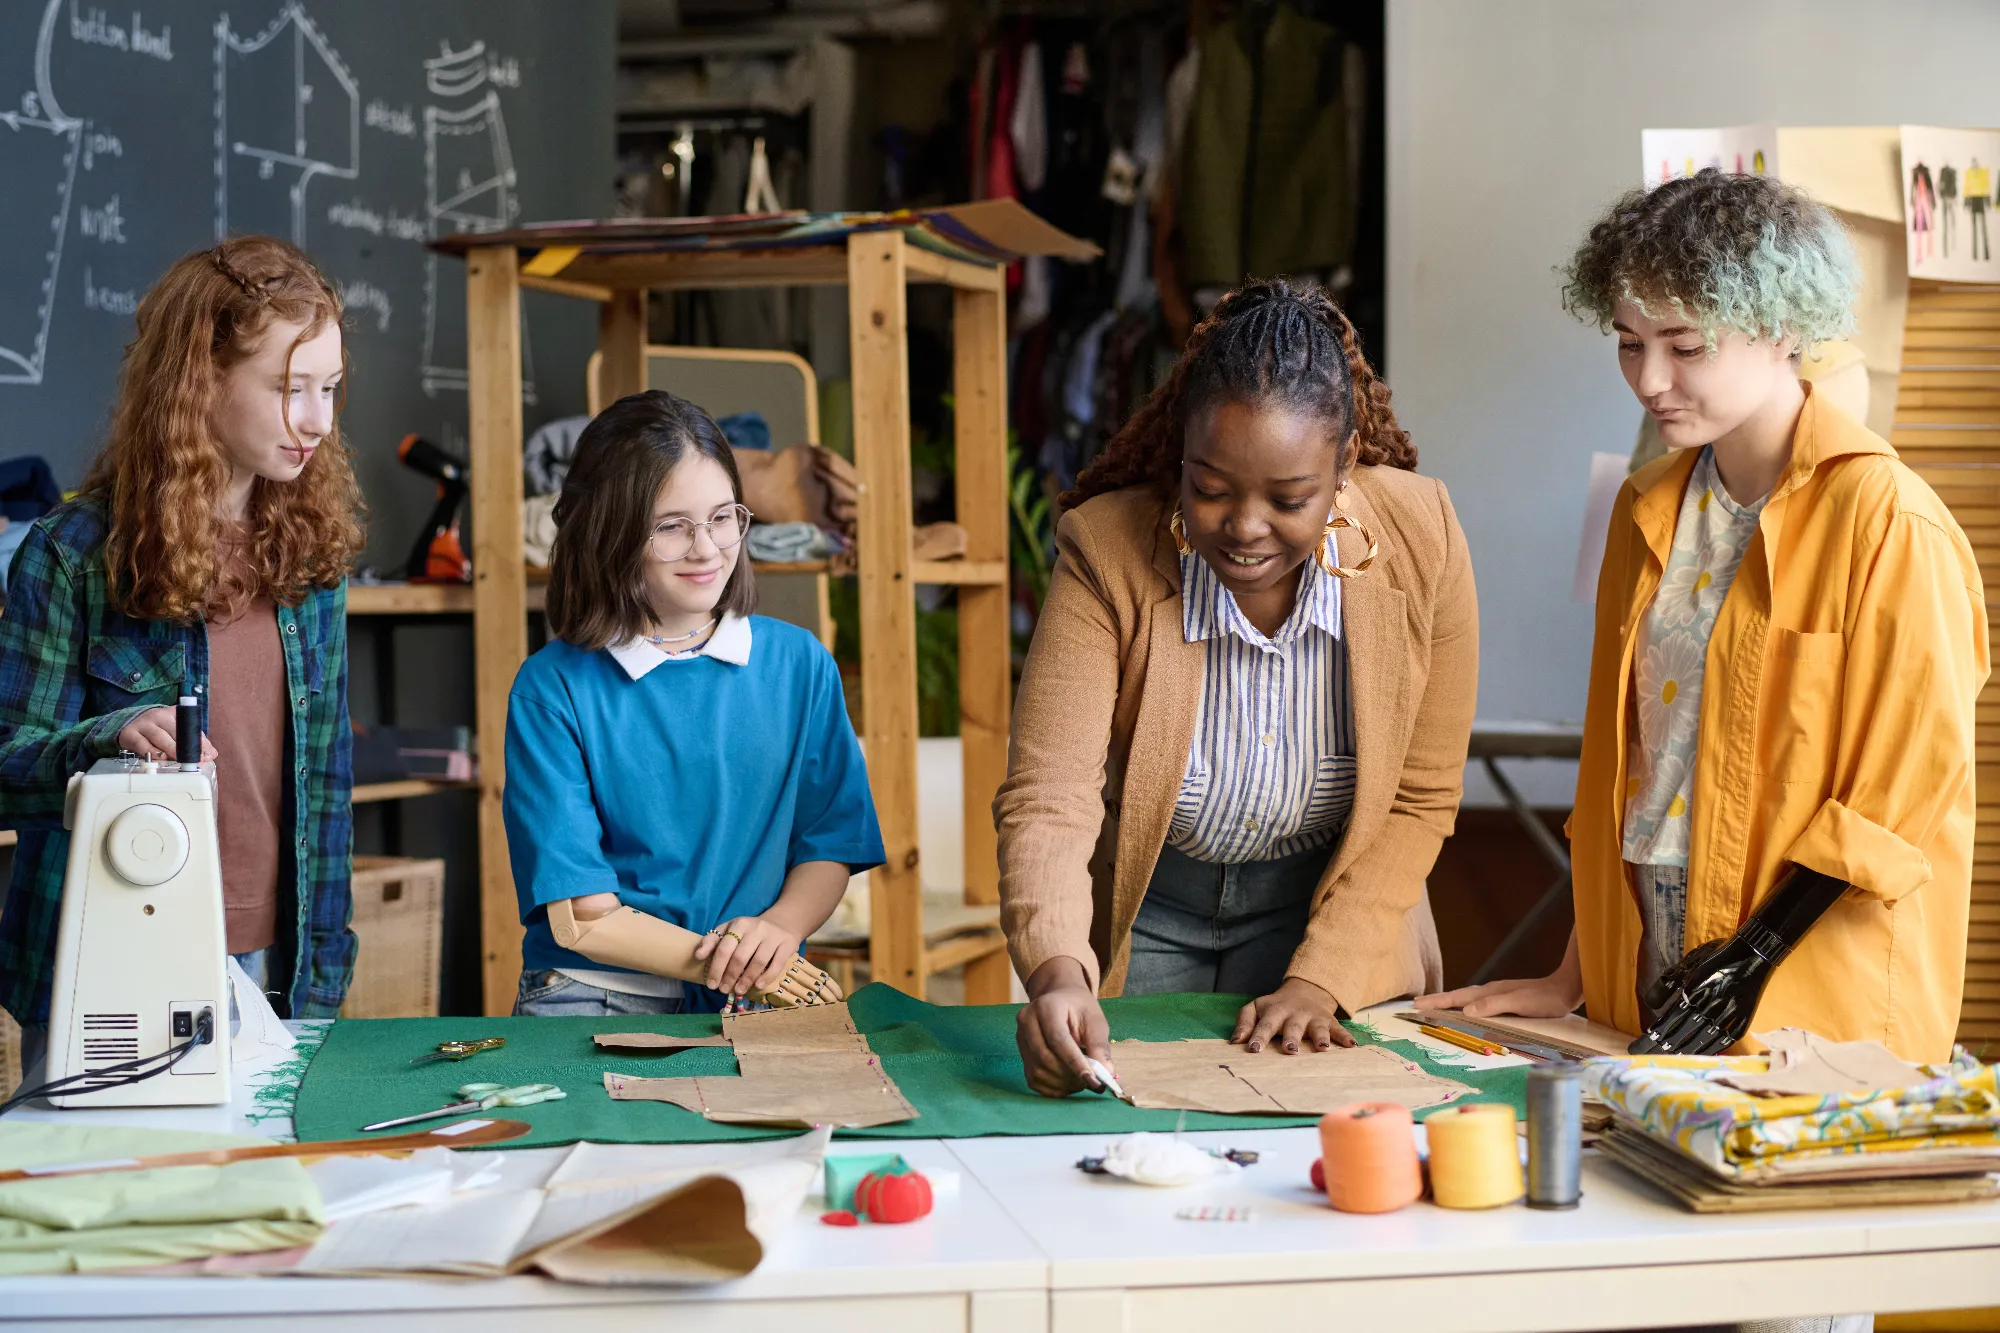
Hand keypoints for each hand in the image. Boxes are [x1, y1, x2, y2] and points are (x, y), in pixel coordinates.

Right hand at [116, 707, 216, 762]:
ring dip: (170, 751)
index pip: (190, 725)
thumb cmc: (159, 729)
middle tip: (194, 760)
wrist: (129, 724)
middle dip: (186, 747)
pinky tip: (160, 760)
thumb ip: (195, 742)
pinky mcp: (130, 734)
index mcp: (174, 713)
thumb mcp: (178, 731)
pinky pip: (142, 745)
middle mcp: (159, 716)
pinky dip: (152, 754)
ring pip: (159, 737)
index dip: (199, 741)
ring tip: (178, 760)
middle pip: (175, 730)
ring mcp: (144, 724)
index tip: (206, 754)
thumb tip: (211, 754)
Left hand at [694, 915, 803, 997]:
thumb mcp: (729, 930)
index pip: (724, 948)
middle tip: (723, 990)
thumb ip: (712, 941)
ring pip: (758, 961)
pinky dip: (766, 977)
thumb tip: (697, 956)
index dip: (716, 968)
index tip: (711, 984)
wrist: (782, 923)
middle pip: (740, 957)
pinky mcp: (787, 944)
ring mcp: (773, 936)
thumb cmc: (750, 932)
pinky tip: (758, 986)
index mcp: (739, 924)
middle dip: (729, 976)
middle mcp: (756, 928)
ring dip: (746, 980)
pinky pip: (777, 964)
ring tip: (738, 991)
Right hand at [1017, 957, 1111, 1097]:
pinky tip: (1068, 1083)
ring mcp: (1020, 1038)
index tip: (1092, 1080)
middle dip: (1070, 1075)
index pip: (1058, 1039)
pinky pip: (1033, 1079)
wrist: (1059, 999)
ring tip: (1081, 1081)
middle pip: (1045, 1057)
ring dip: (1062, 1083)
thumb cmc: (1079, 1008)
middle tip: (1091, 1081)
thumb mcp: (1095, 1020)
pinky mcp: (1021, 1053)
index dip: (1075, 1062)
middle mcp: (1027, 1021)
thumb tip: (1105, 1072)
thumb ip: (1099, 1044)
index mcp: (1046, 1006)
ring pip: (1037, 1071)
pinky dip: (1052, 1088)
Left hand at [1232, 977, 1353, 1053]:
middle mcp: (1294, 1014)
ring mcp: (1313, 1017)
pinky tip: (1352, 1047)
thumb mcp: (1256, 1008)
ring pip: (1317, 1028)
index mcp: (1274, 1011)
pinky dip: (1345, 1037)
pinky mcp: (1329, 1021)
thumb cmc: (1275, 1008)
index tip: (1253, 1049)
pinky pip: (1339, 1029)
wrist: (1304, 992)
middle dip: (1291, 1038)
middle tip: (1290, 1051)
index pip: (1265, 1024)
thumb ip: (1244, 1022)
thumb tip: (1235, 1041)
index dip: (1259, 1036)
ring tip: (1323, 1049)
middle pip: (1292, 1026)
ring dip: (1320, 1037)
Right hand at [1417, 974, 1582, 1020]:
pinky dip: (1464, 1004)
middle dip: (1437, 1000)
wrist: (1566, 988)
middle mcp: (1491, 991)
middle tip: (1416, 1004)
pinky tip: (1466, 1009)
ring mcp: (1498, 993)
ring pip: (1466, 997)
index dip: (1437, 1001)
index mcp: (1490, 993)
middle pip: (1457, 995)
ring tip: (1434, 1006)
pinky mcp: (1505, 998)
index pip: (1457, 998)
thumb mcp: (1520, 1004)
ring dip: (1449, 1002)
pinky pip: (1477, 1001)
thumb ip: (1494, 1005)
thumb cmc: (1545, 999)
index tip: (1417, 1004)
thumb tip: (1466, 1010)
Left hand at [1630, 935, 1772, 1055]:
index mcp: (1693, 992)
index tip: (1643, 1044)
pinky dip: (1715, 1046)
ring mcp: (1728, 1013)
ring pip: (1705, 1037)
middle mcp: (1709, 1005)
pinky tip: (1704, 1052)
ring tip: (1673, 1057)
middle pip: (1684, 1032)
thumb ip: (1667, 985)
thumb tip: (1650, 1005)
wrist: (1752, 953)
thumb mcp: (1687, 965)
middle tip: (1651, 1056)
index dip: (1656, 1034)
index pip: (1670, 1020)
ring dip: (1687, 1049)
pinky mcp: (1745, 1017)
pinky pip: (1729, 1037)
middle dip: (1666, 1046)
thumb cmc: (1716, 957)